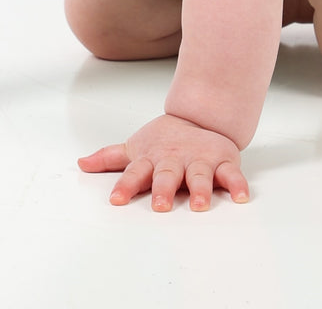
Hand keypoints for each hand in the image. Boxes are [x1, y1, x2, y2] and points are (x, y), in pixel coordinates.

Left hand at [78, 114, 248, 211]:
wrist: (200, 115)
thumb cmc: (164, 140)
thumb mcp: (136, 147)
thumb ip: (110, 158)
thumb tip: (81, 164)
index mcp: (152, 159)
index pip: (135, 173)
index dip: (125, 186)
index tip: (116, 200)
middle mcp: (175, 160)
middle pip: (167, 175)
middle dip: (163, 189)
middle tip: (160, 205)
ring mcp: (199, 160)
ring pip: (199, 175)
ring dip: (200, 190)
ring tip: (199, 205)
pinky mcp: (223, 161)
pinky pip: (232, 174)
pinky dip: (238, 185)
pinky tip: (241, 198)